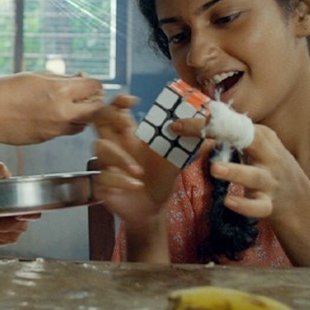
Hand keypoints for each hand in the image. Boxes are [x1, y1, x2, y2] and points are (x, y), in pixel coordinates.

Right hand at [0, 72, 104, 145]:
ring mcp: (56, 129)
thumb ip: (61, 79)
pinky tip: (50, 115)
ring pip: (83, 124)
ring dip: (81, 115)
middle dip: (93, 101)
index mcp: (60, 91)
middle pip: (96, 110)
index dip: (93, 83)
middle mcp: (62, 112)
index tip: (87, 82)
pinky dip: (65, 123)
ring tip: (67, 107)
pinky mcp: (48, 139)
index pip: (95, 87)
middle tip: (84, 96)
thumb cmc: (7, 91)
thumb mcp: (36, 76)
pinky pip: (65, 131)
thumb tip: (78, 79)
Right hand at [90, 95, 180, 230]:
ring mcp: (105, 162)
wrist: (153, 209)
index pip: (116, 109)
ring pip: (100, 147)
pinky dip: (121, 180)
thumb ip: (189, 147)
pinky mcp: (101, 182)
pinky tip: (136, 186)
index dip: (119, 100)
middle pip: (98, 118)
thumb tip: (211, 135)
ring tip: (139, 173)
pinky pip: (103, 175)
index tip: (133, 101)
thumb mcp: (177, 162)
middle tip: (125, 125)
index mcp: (130, 136)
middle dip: (110, 115)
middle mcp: (115, 145)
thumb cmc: (161, 180)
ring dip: (120, 158)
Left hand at [206, 124, 309, 219]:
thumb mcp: (259, 146)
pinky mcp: (269, 204)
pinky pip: (258, 206)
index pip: (239, 126)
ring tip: (214, 168)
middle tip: (206, 134)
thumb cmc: (270, 167)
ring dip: (234, 171)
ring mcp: (270, 181)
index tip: (188, 124)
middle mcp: (269, 157)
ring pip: (254, 175)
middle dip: (230, 137)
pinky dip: (244, 205)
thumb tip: (199, 125)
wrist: (300, 200)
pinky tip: (228, 201)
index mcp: (263, 139)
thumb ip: (232, 137)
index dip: (215, 123)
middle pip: (254, 142)